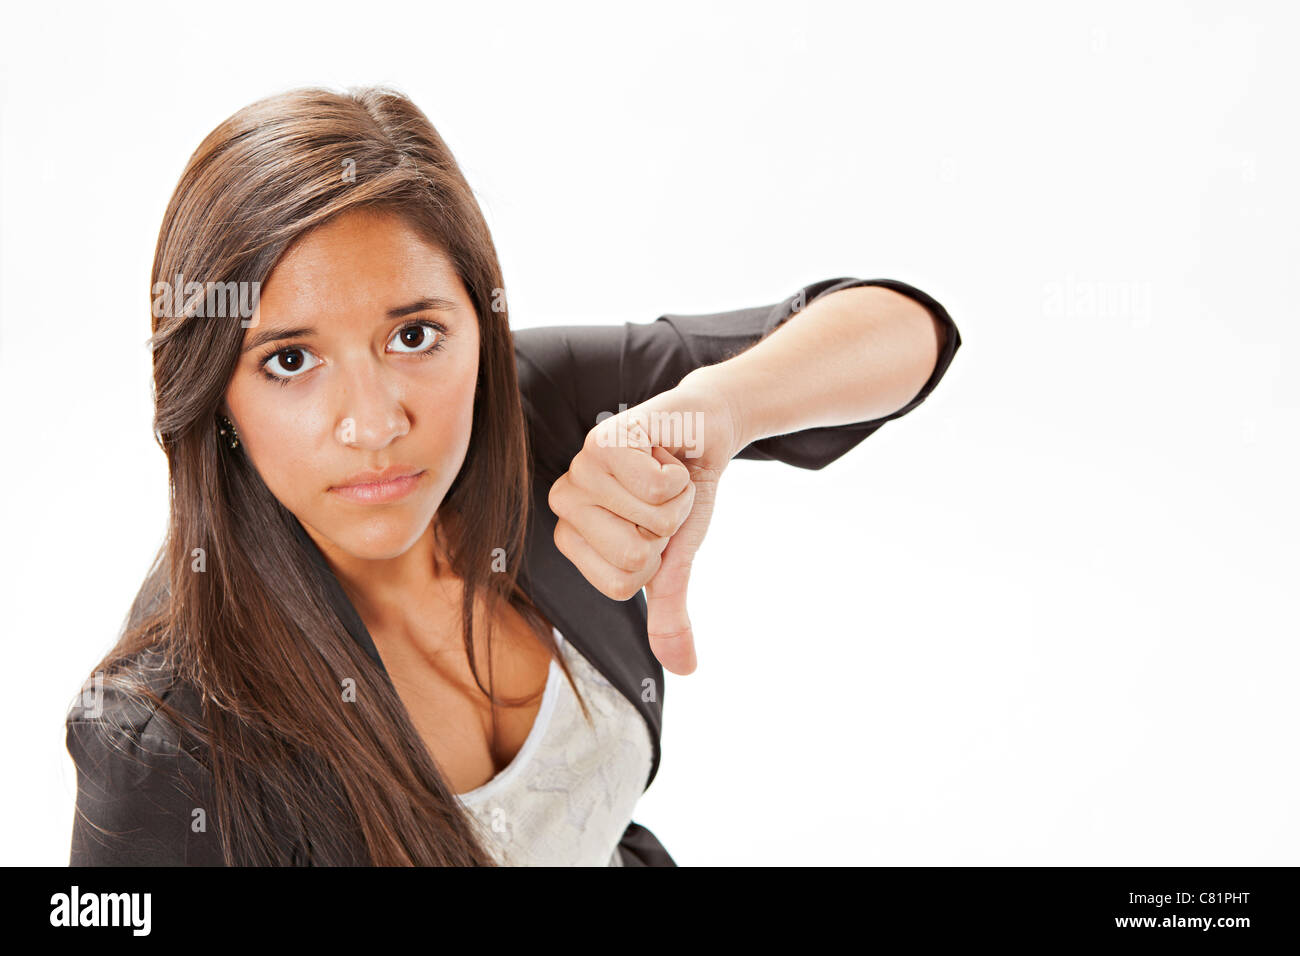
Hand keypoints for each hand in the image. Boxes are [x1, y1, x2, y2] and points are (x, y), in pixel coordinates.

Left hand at [547, 375, 743, 674]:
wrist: (702, 432)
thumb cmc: (678, 493)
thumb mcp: (675, 559)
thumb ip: (667, 611)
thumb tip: (683, 669)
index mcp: (572, 536)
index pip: (622, 585)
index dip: (657, 558)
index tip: (655, 525)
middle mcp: (566, 502)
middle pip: (634, 556)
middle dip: (668, 528)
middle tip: (660, 497)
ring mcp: (581, 468)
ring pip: (650, 521)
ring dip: (676, 499)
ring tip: (663, 473)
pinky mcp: (605, 439)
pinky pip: (657, 487)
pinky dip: (678, 475)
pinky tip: (664, 455)